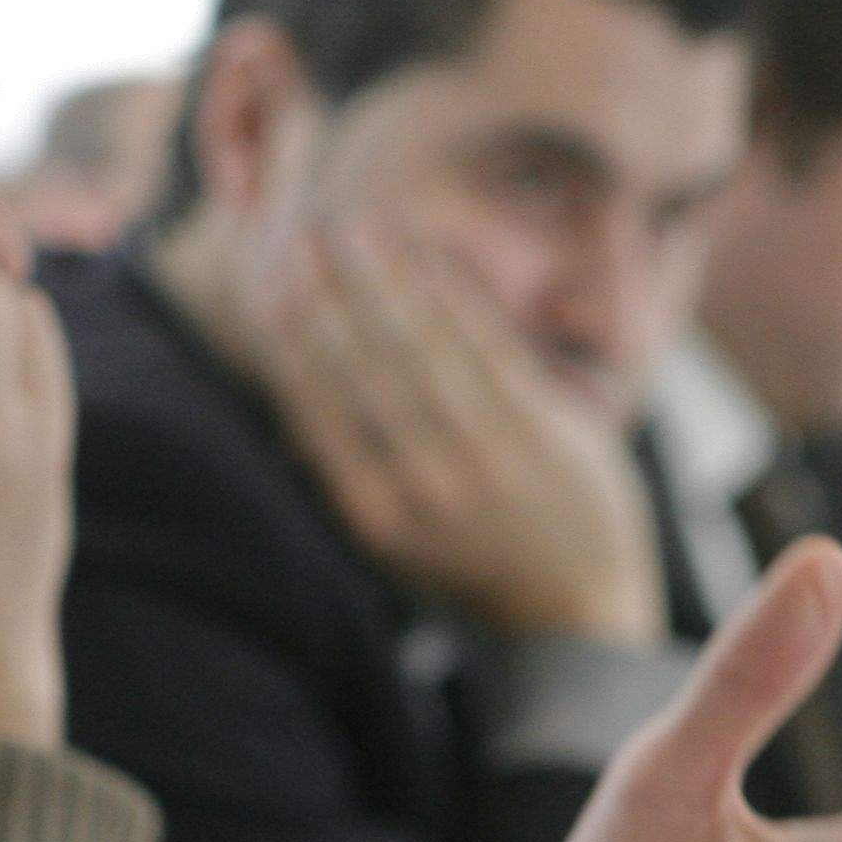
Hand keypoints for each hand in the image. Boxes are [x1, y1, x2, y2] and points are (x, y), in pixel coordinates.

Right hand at [263, 226, 662, 641]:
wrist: (575, 613)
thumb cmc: (470, 568)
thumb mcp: (393, 541)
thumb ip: (349, 472)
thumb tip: (294, 404)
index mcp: (377, 515)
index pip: (321, 408)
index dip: (291, 339)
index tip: (267, 282)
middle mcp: (427, 485)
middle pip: (366, 369)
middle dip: (329, 295)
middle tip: (300, 234)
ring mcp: (491, 456)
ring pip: (424, 349)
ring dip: (385, 281)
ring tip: (354, 228)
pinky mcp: (545, 430)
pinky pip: (489, 346)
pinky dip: (452, 297)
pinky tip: (425, 257)